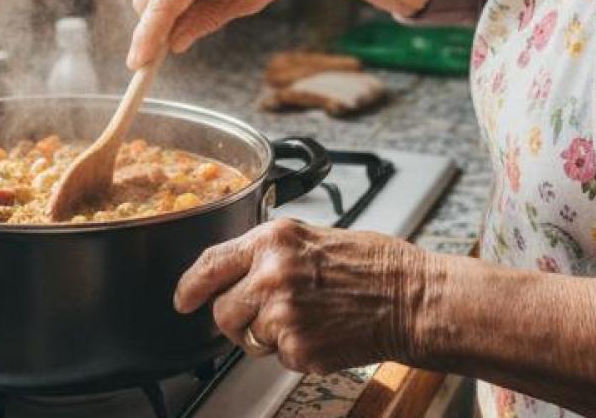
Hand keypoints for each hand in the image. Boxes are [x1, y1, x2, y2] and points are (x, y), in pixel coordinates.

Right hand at [126, 0, 323, 68]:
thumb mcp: (247, 0)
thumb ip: (206, 20)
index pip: (163, 3)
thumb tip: (173, 44)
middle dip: (155, 28)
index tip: (137, 65)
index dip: (147, 37)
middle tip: (176, 50)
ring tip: (208, 9)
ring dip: (165, 13)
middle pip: (147, 0)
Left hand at [173, 218, 427, 374]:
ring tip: (310, 318)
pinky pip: (279, 357)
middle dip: (238, 318)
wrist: (412, 298)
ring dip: (270, 336)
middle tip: (268, 315)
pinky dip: (297, 351)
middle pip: (223, 310)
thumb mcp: (314, 237)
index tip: (183, 299)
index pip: (210, 263)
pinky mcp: (298, 348)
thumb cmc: (375, 265)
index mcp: (273, 241)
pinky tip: (325, 331)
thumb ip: (271, 252)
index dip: (190, 286)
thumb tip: (240, 270)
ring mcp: (282, 315)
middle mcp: (271, 275)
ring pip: (248, 338)